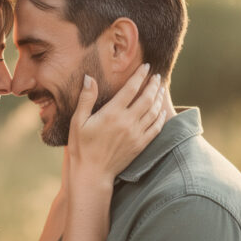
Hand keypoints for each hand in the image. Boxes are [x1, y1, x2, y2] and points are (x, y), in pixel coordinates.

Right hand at [68, 63, 165, 184]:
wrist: (92, 173)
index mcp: (112, 113)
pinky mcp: (140, 145)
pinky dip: (161, 117)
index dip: (140, 75)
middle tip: (157, 76)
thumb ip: (86, 98)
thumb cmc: (81, 147)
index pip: (131, 88)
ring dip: (159, 98)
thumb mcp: (78, 121)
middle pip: (147, 98)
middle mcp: (127, 122)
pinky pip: (156, 128)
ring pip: (154, 111)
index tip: (146, 67)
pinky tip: (162, 110)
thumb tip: (89, 78)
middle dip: (153, 84)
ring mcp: (136, 134)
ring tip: (160, 89)